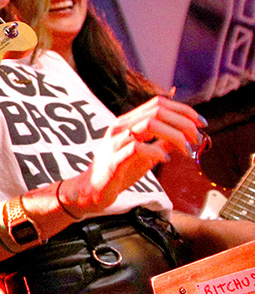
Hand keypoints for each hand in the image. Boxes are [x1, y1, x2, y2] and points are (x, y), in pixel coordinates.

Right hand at [72, 95, 205, 214]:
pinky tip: (165, 159)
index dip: (184, 110)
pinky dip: (156, 151)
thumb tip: (186, 135)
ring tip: (185, 150)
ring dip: (174, 135)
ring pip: (149, 124)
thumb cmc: (119, 171)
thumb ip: (162, 142)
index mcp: (128, 122)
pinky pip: (137, 147)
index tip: (201, 123)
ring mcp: (116, 142)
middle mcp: (120, 126)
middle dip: (184, 122)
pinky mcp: (114, 159)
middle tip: (196, 139)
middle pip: (157, 111)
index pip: (158, 103)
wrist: (92, 190)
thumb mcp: (146, 154)